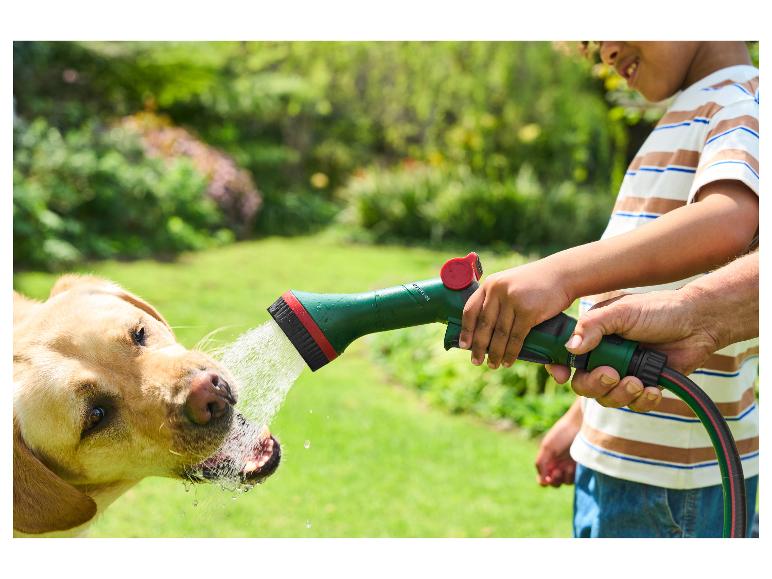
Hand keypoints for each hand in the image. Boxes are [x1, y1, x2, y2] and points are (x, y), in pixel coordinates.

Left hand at [458, 259, 572, 368]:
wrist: (562, 274)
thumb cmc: (535, 283)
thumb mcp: (510, 284)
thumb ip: (496, 299)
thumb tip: (483, 329)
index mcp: (490, 284)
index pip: (470, 310)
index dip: (466, 330)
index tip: (463, 345)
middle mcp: (498, 290)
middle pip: (483, 325)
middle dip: (479, 346)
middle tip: (476, 361)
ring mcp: (512, 300)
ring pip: (499, 334)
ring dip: (495, 353)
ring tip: (493, 365)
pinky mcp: (528, 311)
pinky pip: (516, 337)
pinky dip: (511, 352)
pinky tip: (508, 361)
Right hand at [535, 403, 581, 486]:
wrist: (581, 424)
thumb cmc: (562, 433)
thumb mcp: (547, 447)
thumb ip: (541, 464)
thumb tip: (542, 482)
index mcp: (547, 459)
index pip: (543, 478)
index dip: (544, 480)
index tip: (548, 477)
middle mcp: (557, 464)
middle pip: (554, 482)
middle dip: (555, 480)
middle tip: (558, 471)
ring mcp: (569, 465)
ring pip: (565, 482)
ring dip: (565, 477)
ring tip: (568, 467)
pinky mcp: (580, 466)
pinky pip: (575, 478)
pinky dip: (573, 475)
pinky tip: (573, 466)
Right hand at [546, 289, 720, 411]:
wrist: (697, 322)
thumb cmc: (658, 310)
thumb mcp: (621, 312)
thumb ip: (593, 326)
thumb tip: (570, 347)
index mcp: (593, 337)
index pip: (565, 357)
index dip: (559, 368)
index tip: (562, 375)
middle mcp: (604, 357)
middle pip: (584, 385)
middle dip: (595, 384)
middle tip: (612, 375)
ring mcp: (624, 373)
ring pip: (608, 399)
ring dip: (620, 394)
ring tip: (638, 381)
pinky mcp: (645, 386)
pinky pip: (634, 405)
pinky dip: (642, 401)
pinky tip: (652, 389)